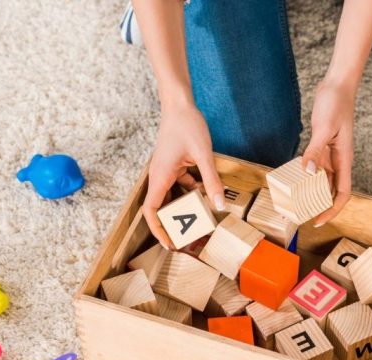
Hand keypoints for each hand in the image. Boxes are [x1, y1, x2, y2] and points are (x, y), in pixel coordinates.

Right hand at [142, 103, 224, 248]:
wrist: (180, 104)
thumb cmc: (187, 125)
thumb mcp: (204, 155)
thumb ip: (212, 181)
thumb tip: (219, 205)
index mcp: (160, 176)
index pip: (151, 210)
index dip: (158, 230)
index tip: (169, 243)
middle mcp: (159, 176)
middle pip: (161, 208)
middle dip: (173, 224)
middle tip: (190, 239)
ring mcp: (165, 171)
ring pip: (172, 196)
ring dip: (184, 208)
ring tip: (200, 221)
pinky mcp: (173, 165)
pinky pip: (180, 185)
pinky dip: (192, 191)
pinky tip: (206, 192)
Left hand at [302, 79, 354, 226]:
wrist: (337, 85)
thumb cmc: (336, 103)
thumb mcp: (324, 128)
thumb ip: (315, 150)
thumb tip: (308, 172)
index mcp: (344, 159)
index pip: (342, 193)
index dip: (332, 210)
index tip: (319, 220)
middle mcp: (338, 160)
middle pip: (331, 190)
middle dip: (318, 205)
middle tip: (299, 215)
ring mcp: (330, 153)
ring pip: (321, 180)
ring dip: (310, 191)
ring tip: (293, 202)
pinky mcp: (321, 145)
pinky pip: (313, 166)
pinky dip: (305, 174)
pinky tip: (292, 179)